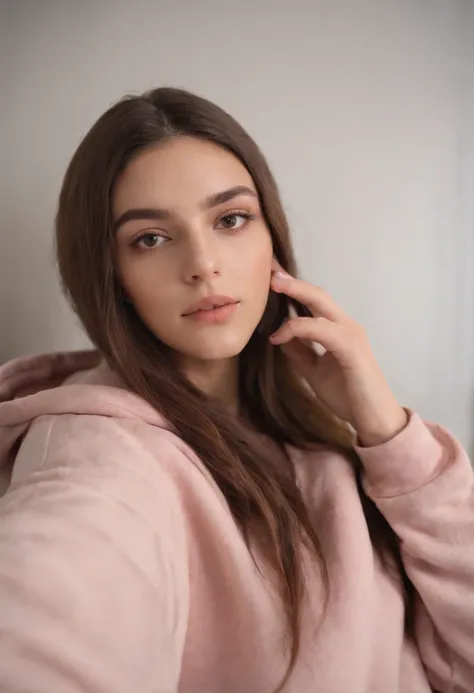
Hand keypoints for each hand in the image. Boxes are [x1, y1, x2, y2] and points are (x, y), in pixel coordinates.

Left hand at [269, 261, 407, 446]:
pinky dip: (298, 329)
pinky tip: (279, 337)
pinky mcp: (352, 350)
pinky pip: (322, 330)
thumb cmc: (349, 395)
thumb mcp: (315, 370)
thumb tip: (279, 336)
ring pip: (322, 304)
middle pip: (318, 294)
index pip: (314, 301)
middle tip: (269, 269)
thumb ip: (300, 352)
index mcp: (339, 330)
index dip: (293, 288)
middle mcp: (348, 326)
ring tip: (273, 286)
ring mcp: (352, 336)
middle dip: (293, 281)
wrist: (374, 420)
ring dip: (296, 292)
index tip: (271, 276)